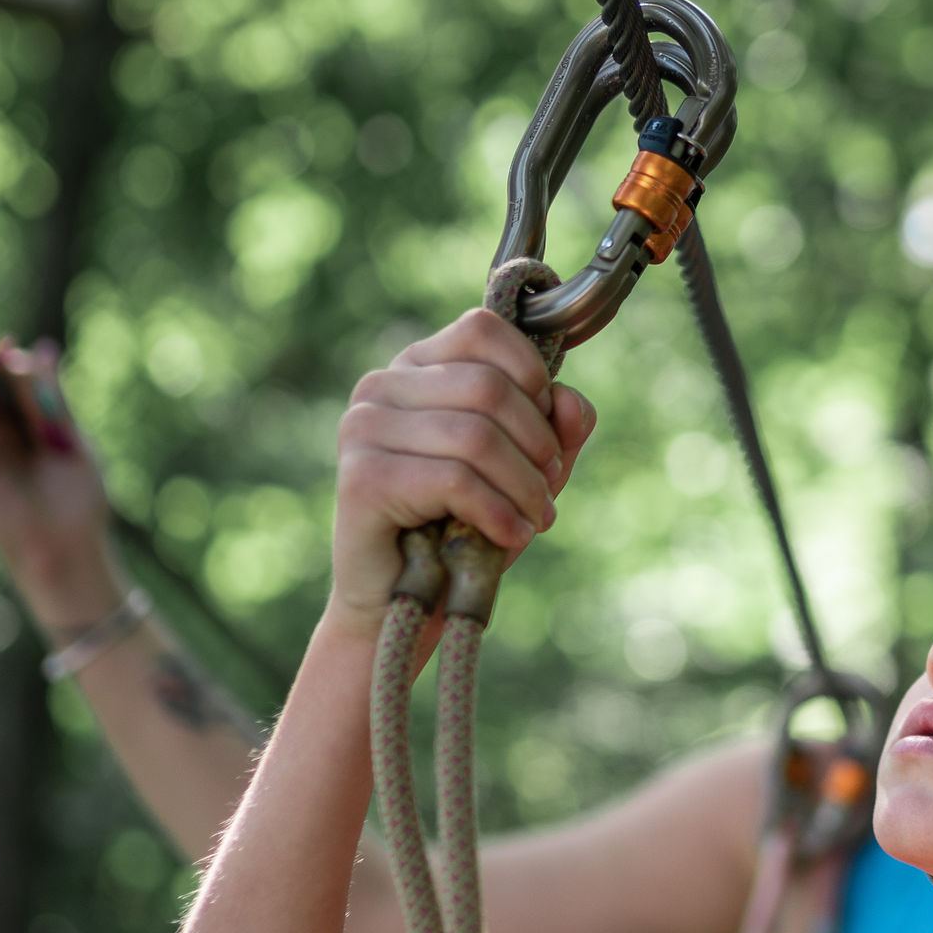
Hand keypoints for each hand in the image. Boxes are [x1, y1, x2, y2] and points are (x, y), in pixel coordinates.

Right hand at [0, 340, 121, 626]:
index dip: (13, 365)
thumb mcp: (70, 440)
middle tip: (5, 346)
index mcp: (35, 431)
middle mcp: (8, 440)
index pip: (17, 390)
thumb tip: (41, 350)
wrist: (67, 549)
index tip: (14, 344)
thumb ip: (52, 400)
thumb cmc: (78, 501)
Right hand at [329, 309, 598, 618]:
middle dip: (537, 445)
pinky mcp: (362, 478)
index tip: (546, 434)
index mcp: (416, 367)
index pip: (482, 329)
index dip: (532, 377)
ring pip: (476, 435)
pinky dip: (498, 512)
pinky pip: (454, 480)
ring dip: (523, 486)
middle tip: (546, 492)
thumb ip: (555, 428)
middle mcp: (381, 386)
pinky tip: (510, 537)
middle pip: (488, 386)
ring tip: (534, 520)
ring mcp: (363, 428)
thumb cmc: (463, 526)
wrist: (403, 604)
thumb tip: (570, 400)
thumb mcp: (525, 470)